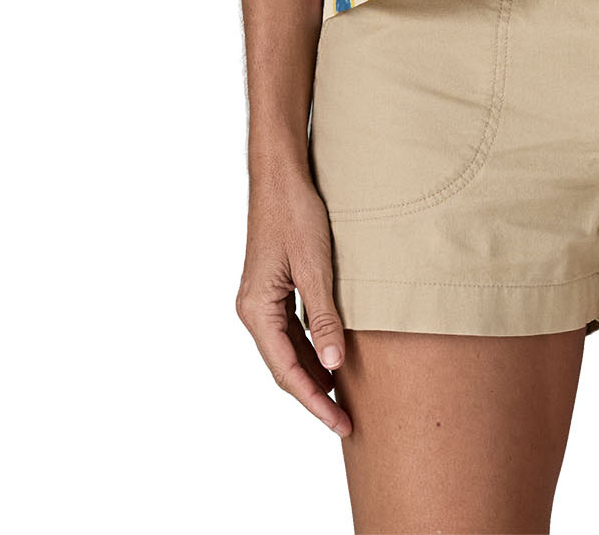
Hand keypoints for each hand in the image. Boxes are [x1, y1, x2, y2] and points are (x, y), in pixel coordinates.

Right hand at [235, 167, 351, 437]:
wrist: (281, 175)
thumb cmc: (296, 214)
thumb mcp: (316, 267)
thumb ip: (325, 319)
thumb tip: (335, 366)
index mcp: (256, 310)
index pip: (287, 370)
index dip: (315, 401)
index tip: (340, 424)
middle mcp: (252, 310)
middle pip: (284, 366)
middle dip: (314, 395)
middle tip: (346, 421)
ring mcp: (261, 300)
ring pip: (287, 350)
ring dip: (313, 373)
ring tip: (343, 398)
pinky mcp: (272, 289)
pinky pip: (289, 330)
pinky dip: (310, 348)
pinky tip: (331, 359)